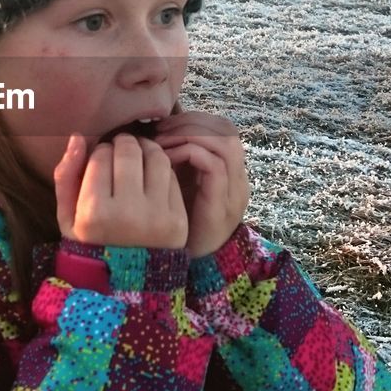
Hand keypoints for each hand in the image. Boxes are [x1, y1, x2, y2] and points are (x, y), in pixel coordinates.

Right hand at [53, 133, 187, 249]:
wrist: (127, 285)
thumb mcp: (67, 218)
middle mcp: (127, 212)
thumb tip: (78, 137)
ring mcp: (157, 216)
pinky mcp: (178, 219)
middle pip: (129, 152)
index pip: (100, 156)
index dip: (99, 151)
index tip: (99, 159)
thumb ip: (65, 176)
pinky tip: (151, 174)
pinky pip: (171, 176)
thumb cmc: (92, 246)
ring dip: (145, 148)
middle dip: (123, 143)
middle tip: (120, 149)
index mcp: (94, 213)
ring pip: (156, 157)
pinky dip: (161, 169)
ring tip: (138, 154)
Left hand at [152, 110, 248, 257]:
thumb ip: (174, 160)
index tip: (162, 126)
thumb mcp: (175, 186)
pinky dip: (188, 154)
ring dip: (188, 136)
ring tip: (160, 144)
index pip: (221, 128)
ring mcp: (233, 192)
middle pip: (226, 130)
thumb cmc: (173, 226)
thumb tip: (152, 127)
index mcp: (230, 172)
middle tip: (159, 131)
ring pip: (225, 142)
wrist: (182, 270)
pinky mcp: (222, 205)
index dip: (192, 120)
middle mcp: (238, 179)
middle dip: (189, 123)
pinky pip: (214, 165)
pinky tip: (165, 161)